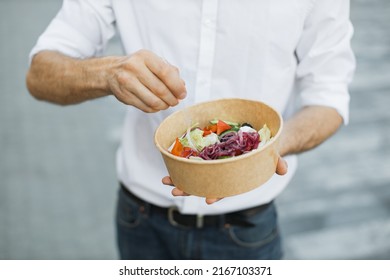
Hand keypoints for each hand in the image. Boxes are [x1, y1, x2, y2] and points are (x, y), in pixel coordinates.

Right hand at [108, 49, 185, 111]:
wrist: (111, 72)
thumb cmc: (138, 67)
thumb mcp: (152, 62)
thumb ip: (169, 72)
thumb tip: (182, 86)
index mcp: (145, 56)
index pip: (165, 72)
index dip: (177, 86)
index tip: (183, 94)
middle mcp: (134, 67)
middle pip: (160, 89)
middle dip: (172, 98)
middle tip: (176, 101)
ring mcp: (127, 82)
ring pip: (153, 101)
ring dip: (164, 105)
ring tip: (167, 104)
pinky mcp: (124, 95)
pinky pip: (145, 107)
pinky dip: (154, 109)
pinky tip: (157, 105)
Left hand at [162, 156, 287, 204]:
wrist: (262, 135)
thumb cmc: (268, 147)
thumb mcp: (273, 153)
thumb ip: (276, 162)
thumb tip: (283, 170)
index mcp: (236, 176)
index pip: (226, 188)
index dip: (217, 194)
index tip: (206, 200)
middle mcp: (223, 171)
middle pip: (205, 182)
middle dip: (189, 187)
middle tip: (174, 190)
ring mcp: (215, 161)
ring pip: (196, 172)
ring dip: (180, 175)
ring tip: (165, 179)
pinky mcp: (210, 149)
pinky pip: (194, 156)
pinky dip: (182, 160)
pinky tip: (170, 161)